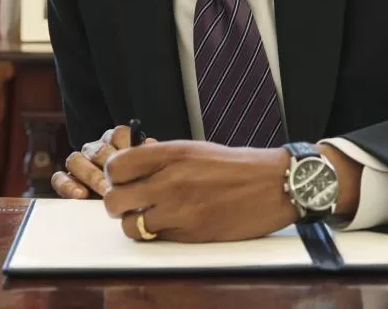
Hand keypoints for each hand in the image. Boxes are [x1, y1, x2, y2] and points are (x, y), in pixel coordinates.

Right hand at [50, 125, 156, 198]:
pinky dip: (67, 185)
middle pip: (96, 149)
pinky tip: (80, 196)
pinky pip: (59, 177)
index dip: (124, 146)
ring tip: (104, 192)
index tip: (131, 160)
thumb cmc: (139, 181)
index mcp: (117, 140)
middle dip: (107, 168)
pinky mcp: (67, 179)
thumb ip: (147, 157)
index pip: (118, 134)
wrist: (128, 198)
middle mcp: (96, 148)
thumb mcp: (147, 168)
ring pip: (75, 160)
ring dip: (90, 176)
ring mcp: (80, 162)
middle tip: (117, 185)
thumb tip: (147, 147)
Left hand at [102, 141, 294, 241]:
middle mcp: (170, 181)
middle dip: (119, 202)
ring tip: (153, 215)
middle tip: (133, 201)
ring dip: (136, 222)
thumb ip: (162, 160)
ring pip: (130, 225)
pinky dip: (159, 233)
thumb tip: (131, 171)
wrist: (274, 185)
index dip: (115, 175)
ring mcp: (178, 211)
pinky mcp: (189, 235)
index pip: (117, 167)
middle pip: (114, 200)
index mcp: (173, 154)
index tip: (123, 179)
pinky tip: (176, 223)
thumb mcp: (196, 149)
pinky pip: (156, 238)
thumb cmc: (238, 166)